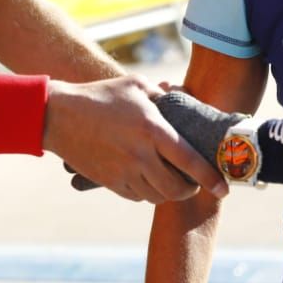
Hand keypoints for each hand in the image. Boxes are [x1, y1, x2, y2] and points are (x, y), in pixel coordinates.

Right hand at [44, 77, 226, 201]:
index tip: (224, 189)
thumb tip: (184, 98)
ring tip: (172, 180)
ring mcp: (123, 171)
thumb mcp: (135, 86)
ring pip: (157, 196)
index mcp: (153, 130)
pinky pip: (137, 197)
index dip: (210, 178)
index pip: (190, 161)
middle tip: (194, 182)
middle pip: (177, 189)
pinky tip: (148, 179)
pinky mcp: (109, 181)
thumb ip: (163, 95)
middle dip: (191, 190)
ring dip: (169, 192)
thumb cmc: (100, 96)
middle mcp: (140, 155)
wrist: (58, 115)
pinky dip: (148, 192)